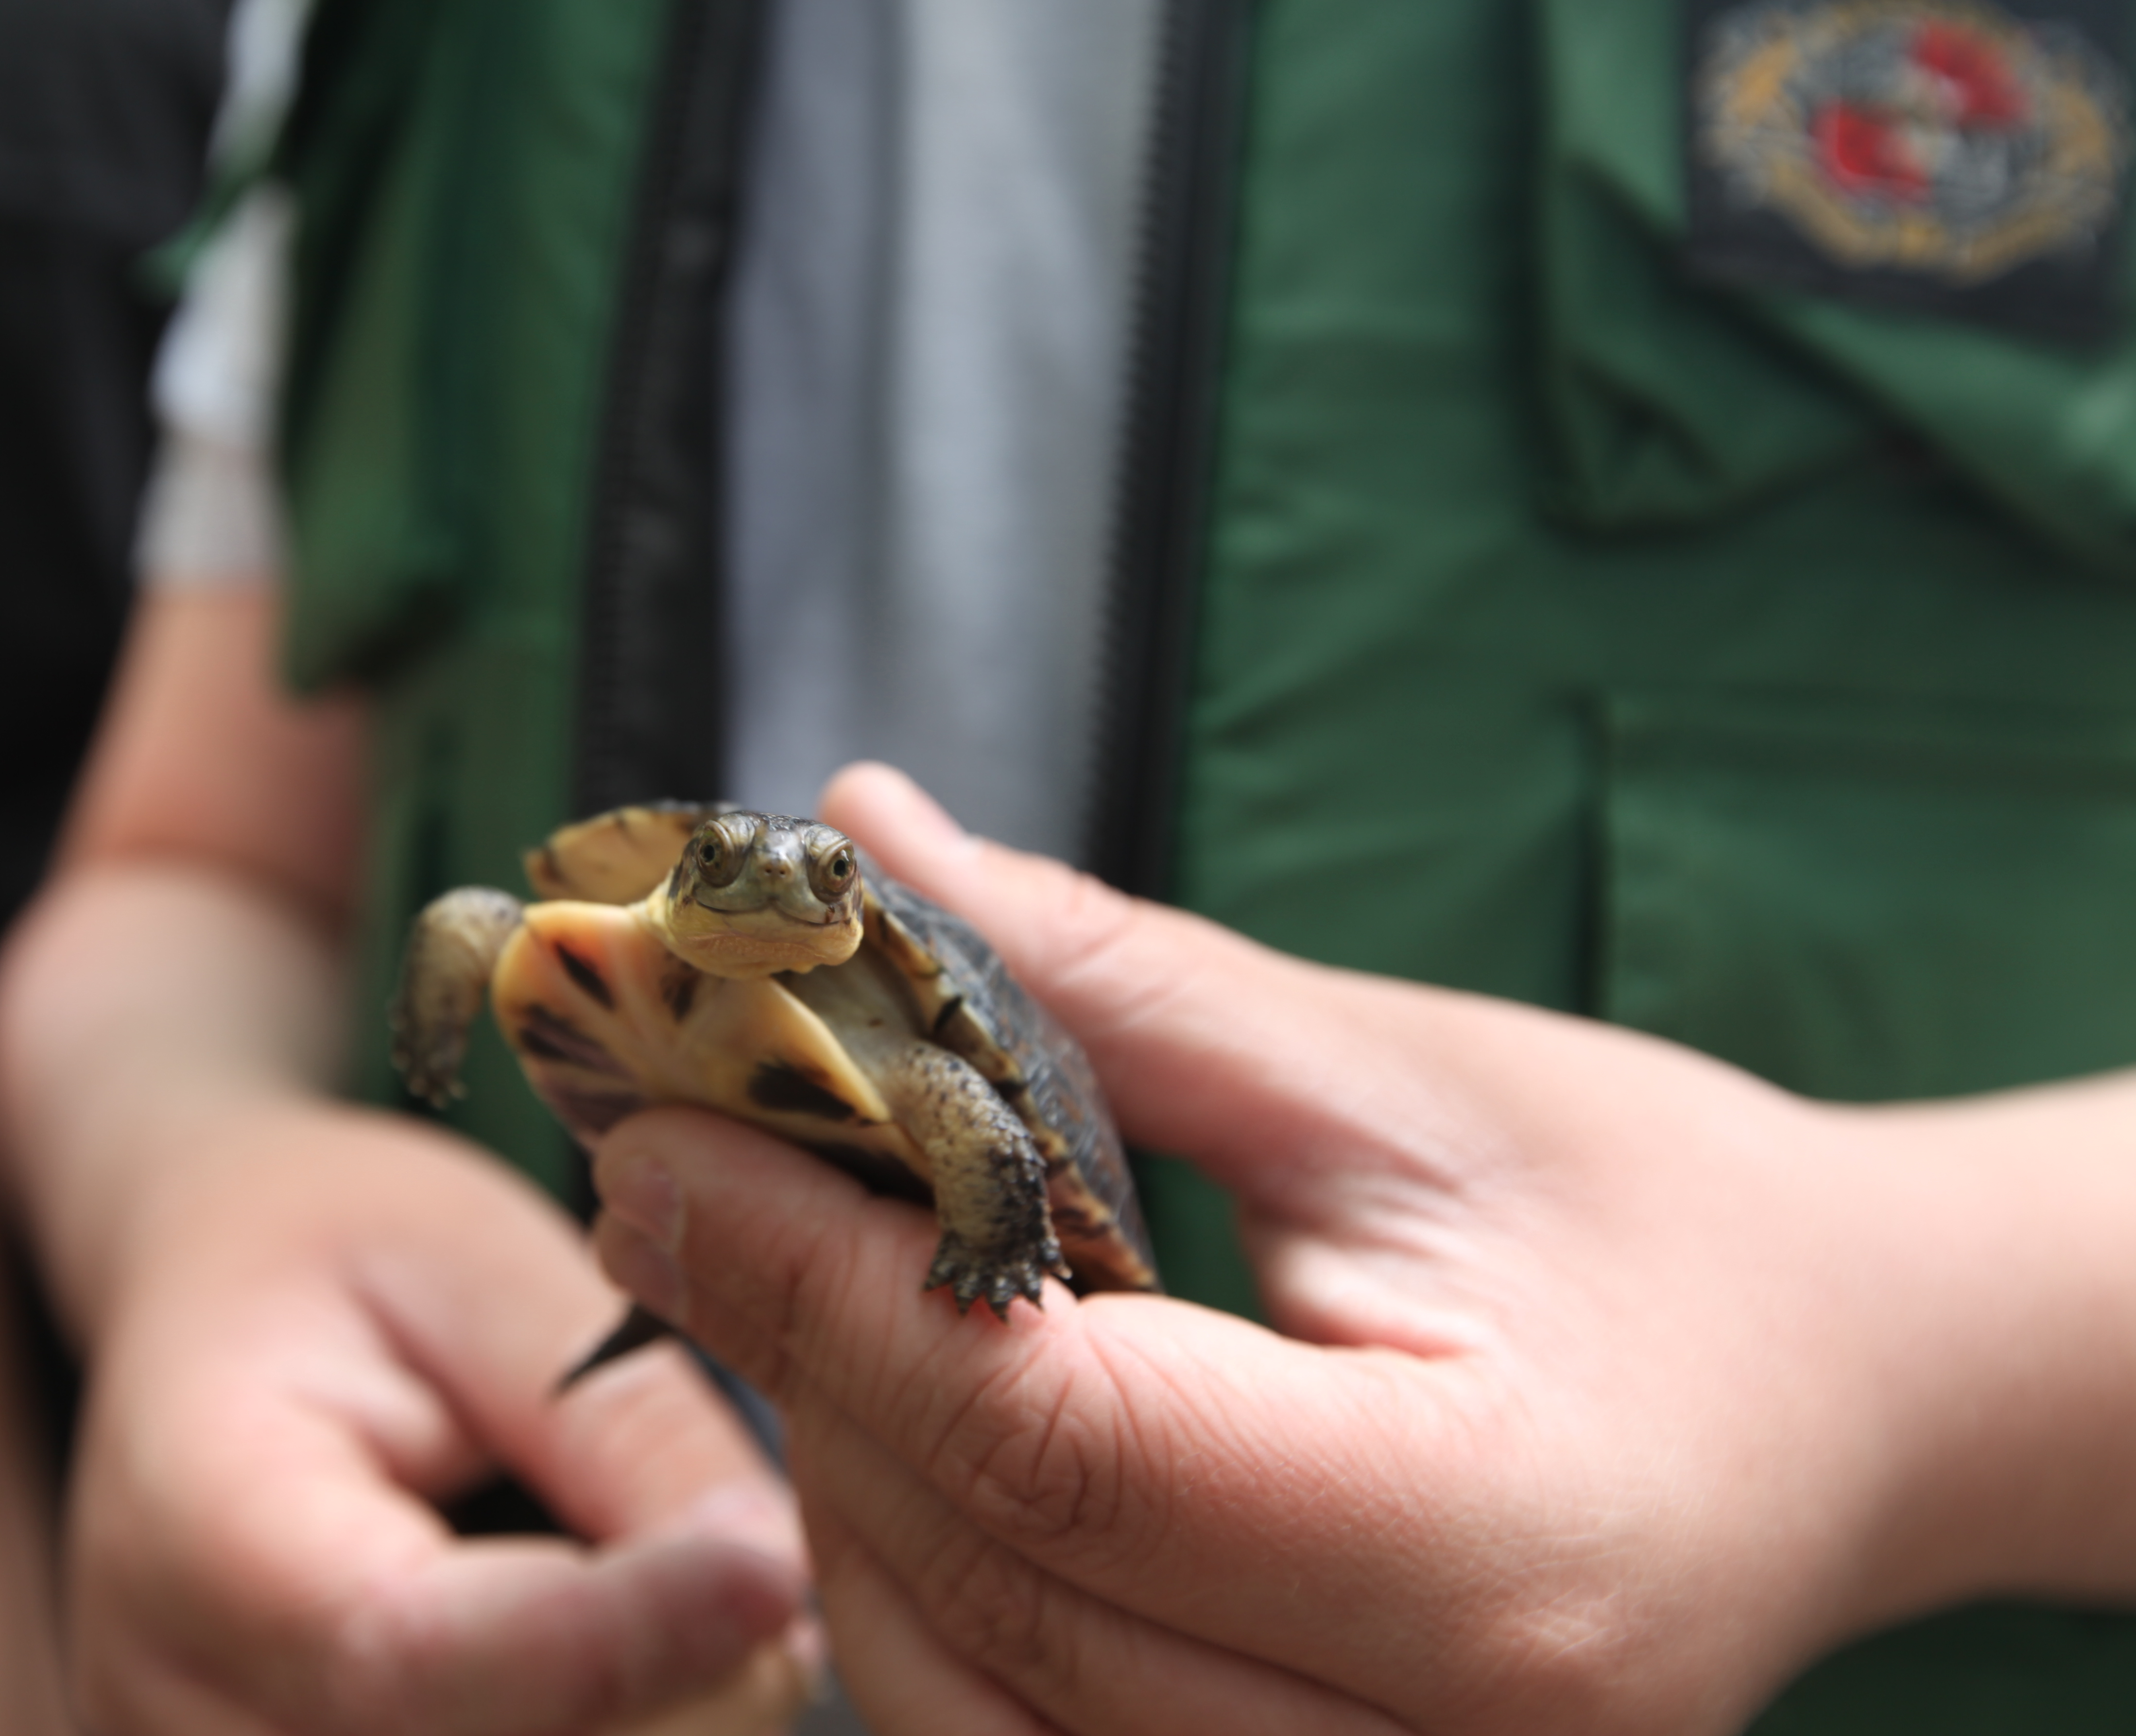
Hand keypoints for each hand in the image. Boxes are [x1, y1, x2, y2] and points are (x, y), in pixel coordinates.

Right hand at [65, 1097, 813, 1734]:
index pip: (410, 1653)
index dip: (615, 1636)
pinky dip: (601, 1724)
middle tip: (767, 1571)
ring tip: (699, 1593)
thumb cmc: (341, 1253)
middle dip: (666, 1695)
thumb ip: (615, 1418)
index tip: (776, 1570)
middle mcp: (178, 1696)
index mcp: (195, 1527)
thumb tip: (774, 1573)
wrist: (212, 1299)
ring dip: (647, 1718)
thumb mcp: (480, 1262)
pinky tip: (643, 1647)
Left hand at [587, 763, 2135, 1734]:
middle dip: (798, 1375)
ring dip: (840, 1506)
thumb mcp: (1389, 1070)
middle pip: (995, 1583)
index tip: (656, 1141)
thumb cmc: (1644, 1203)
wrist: (1838, 1387)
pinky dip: (925, 1615)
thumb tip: (858, 845)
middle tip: (693, 1192)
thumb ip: (1108, 980)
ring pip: (972, 1715)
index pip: (1058, 1439)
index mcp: (1487, 1537)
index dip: (818, 1287)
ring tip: (813, 1318)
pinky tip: (908, 1457)